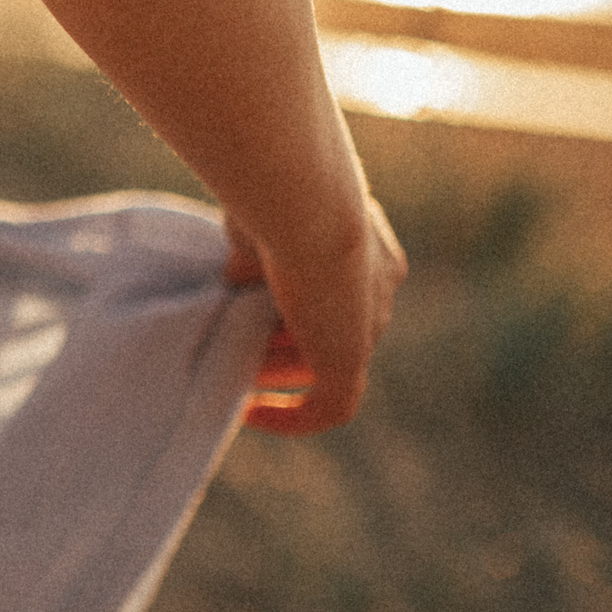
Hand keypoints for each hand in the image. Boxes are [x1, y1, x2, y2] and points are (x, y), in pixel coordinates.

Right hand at [224, 190, 406, 434]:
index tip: (248, 310)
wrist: (300, 195)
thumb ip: (253, 256)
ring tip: (232, 368)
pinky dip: (293, 417)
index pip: (333, 290)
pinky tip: (251, 414)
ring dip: (279, 370)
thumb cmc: (271, 194)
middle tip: (235, 347)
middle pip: (330, 331)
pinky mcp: (351, 357)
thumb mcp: (258, 223)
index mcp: (366, 249)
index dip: (288, 306)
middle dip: (280, 343)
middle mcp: (379, 287)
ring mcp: (372, 323)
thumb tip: (235, 280)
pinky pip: (331, 405)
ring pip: (327, 364)